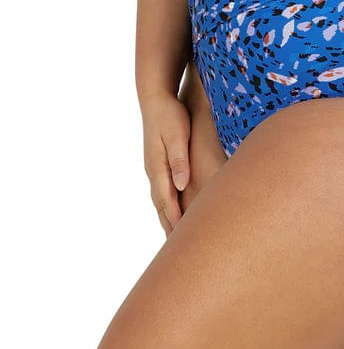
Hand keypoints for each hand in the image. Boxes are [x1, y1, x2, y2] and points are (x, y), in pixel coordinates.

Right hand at [140, 93, 190, 237]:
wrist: (155, 97)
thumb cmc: (169, 115)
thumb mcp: (177, 135)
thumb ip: (179, 160)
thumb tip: (181, 184)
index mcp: (158, 168)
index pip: (168, 202)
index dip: (175, 221)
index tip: (183, 241)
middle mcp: (154, 171)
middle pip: (162, 206)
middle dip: (169, 226)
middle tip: (177, 251)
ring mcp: (154, 167)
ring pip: (161, 199)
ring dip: (167, 218)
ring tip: (174, 237)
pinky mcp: (158, 161)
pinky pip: (163, 190)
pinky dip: (167, 204)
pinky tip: (173, 209)